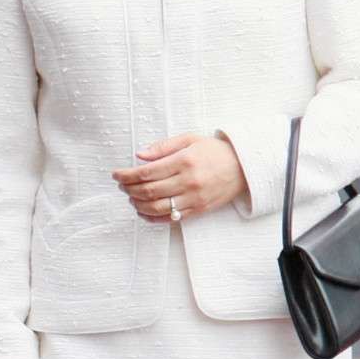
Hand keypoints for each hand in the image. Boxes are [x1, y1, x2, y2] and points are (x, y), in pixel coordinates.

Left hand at [112, 133, 248, 222]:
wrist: (243, 167)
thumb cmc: (214, 151)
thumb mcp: (190, 140)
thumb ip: (163, 147)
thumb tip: (139, 155)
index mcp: (184, 161)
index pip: (146, 172)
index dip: (126, 175)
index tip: (116, 174)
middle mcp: (188, 181)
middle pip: (149, 191)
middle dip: (129, 189)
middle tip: (121, 186)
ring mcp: (193, 198)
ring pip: (157, 207)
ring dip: (138, 204)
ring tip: (130, 198)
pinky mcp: (198, 210)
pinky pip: (170, 219)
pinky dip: (152, 218)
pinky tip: (143, 212)